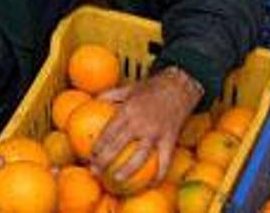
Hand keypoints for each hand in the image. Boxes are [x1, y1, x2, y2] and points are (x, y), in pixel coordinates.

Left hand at [90, 67, 203, 183]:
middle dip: (103, 161)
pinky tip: (153, 184)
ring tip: (116, 180)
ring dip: (126, 170)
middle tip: (95, 172)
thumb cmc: (152, 87)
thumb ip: (111, 95)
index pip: (108, 132)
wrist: (180, 86)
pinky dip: (160, 174)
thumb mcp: (129, 88)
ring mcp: (155, 133)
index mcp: (128, 111)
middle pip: (117, 146)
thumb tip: (93, 101)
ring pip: (139, 157)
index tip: (89, 156)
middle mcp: (140, 123)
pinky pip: (165, 160)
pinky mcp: (170, 139)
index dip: (97, 146)